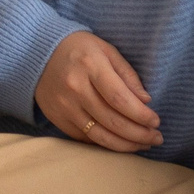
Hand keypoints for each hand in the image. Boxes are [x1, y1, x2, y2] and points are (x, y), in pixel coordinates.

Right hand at [34, 30, 161, 152]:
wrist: (37, 53)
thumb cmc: (79, 49)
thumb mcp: (106, 50)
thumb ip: (127, 74)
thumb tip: (145, 101)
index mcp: (90, 66)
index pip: (120, 99)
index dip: (141, 115)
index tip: (156, 122)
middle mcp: (75, 88)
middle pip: (112, 121)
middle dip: (139, 134)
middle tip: (156, 138)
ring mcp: (64, 106)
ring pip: (100, 135)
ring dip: (125, 145)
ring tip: (143, 144)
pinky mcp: (57, 118)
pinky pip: (85, 138)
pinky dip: (106, 143)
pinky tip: (120, 142)